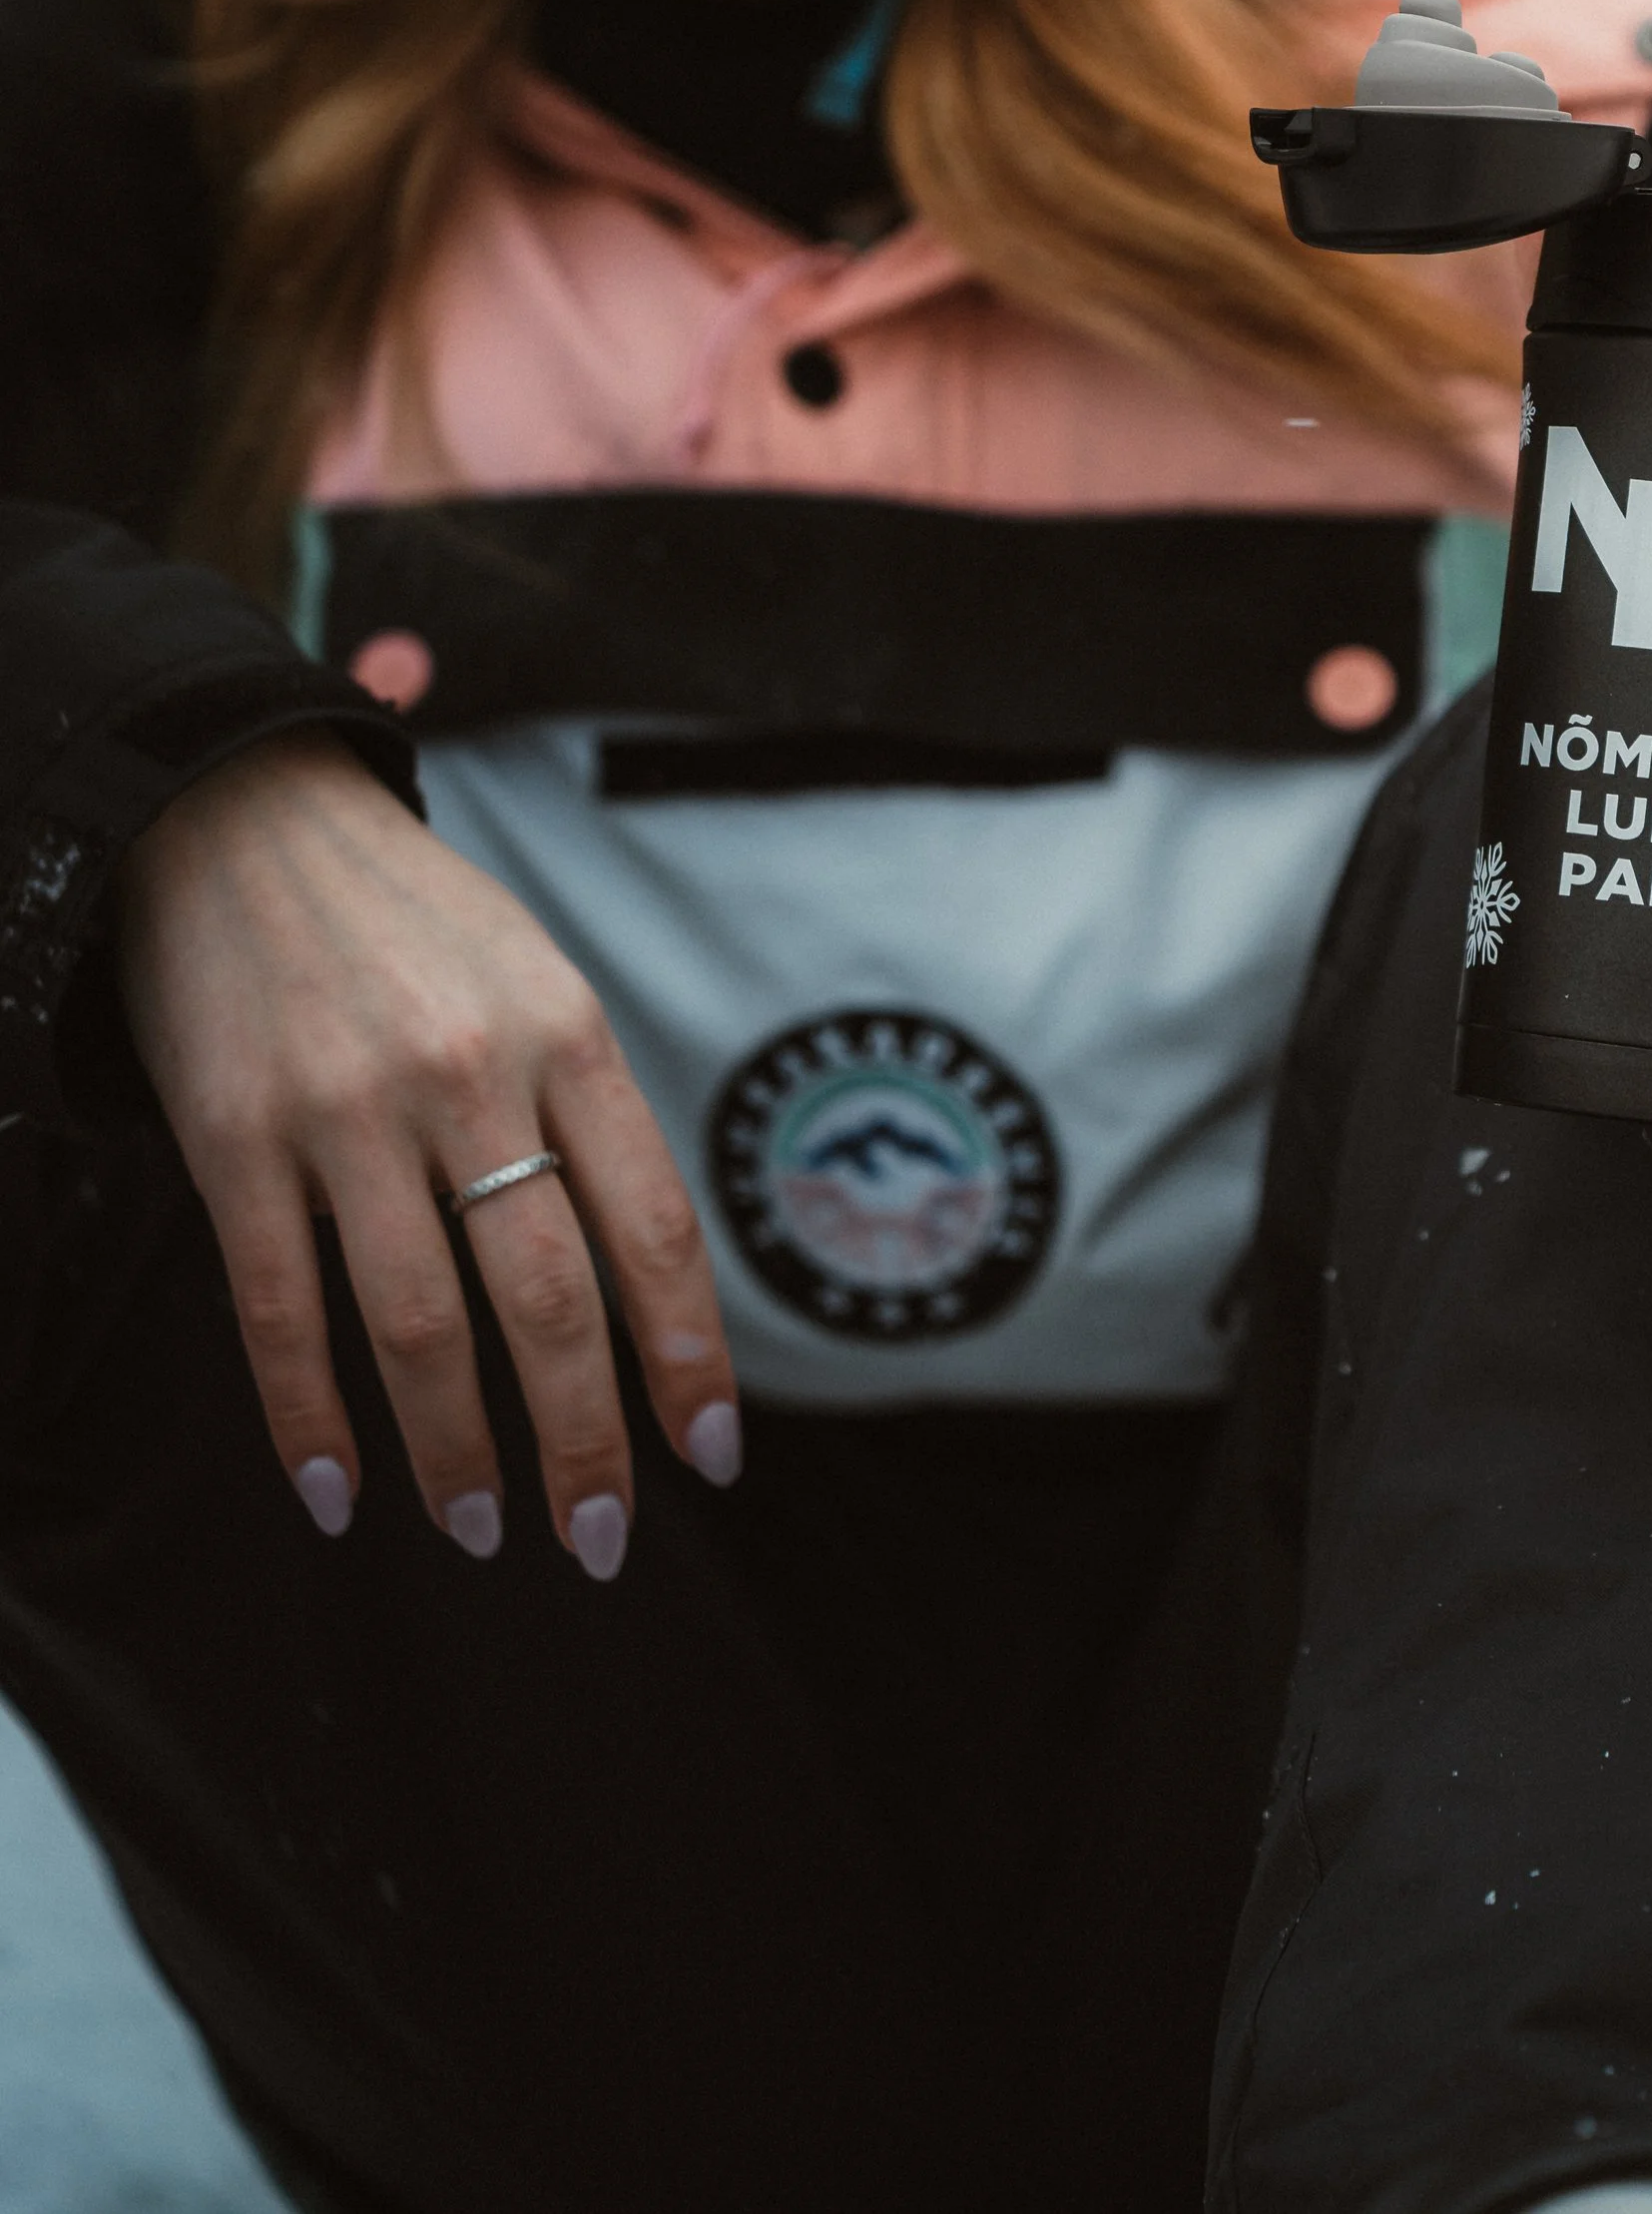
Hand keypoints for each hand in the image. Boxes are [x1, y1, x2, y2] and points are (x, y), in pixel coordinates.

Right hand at [119, 733, 739, 1570]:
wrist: (242, 816)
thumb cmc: (414, 918)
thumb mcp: (536, 977)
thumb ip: (584, 1113)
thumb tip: (643, 1280)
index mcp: (565, 1032)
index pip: (653, 1227)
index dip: (690, 1354)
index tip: (712, 1453)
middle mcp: (468, 1075)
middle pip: (550, 1299)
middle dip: (587, 1440)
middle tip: (601, 1540)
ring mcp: (346, 1112)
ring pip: (421, 1328)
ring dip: (457, 1454)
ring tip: (483, 1528)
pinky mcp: (235, 1141)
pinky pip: (280, 1313)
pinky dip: (310, 1421)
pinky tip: (340, 1493)